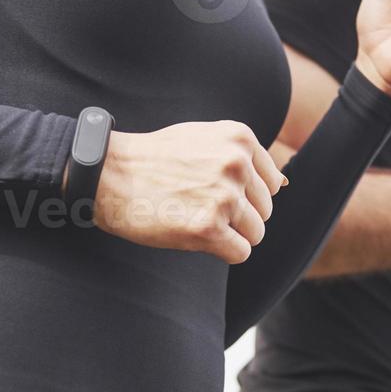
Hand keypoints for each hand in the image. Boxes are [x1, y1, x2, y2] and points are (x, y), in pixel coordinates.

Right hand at [91, 121, 285, 263]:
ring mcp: (224, 196)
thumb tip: (282, 184)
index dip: (245, 195)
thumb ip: (240, 155)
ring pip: (255, 233)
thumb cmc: (153, 160)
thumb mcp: (202, 138)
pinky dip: (222, 252)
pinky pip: (241, 252)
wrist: (107, 175)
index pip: (271, 183)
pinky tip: (195, 236)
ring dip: (229, 234)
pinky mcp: (209, 228)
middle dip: (237, 216)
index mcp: (240, 139)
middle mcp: (237, 164)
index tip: (212, 192)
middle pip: (265, 210)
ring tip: (194, 218)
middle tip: (197, 207)